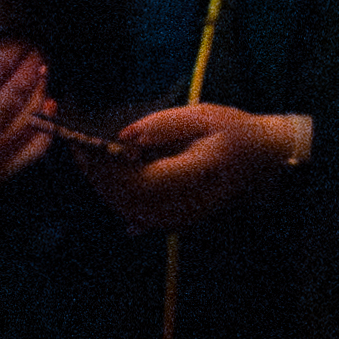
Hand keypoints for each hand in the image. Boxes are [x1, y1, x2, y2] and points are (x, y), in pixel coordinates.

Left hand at [72, 100, 307, 230]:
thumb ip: (160, 127)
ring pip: (128, 210)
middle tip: (76, 145)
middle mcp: (189, 204)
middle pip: (128, 200)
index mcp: (199, 174)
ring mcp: (184, 219)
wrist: (262, 159)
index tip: (84, 142)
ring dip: (101, 185)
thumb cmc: (234, 131)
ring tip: (85, 155)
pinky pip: (136, 214)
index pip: (141, 180)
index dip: (108, 166)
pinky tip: (103, 173)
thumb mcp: (201, 116)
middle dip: (96, 174)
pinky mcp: (177, 222)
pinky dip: (114, 194)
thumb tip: (122, 139)